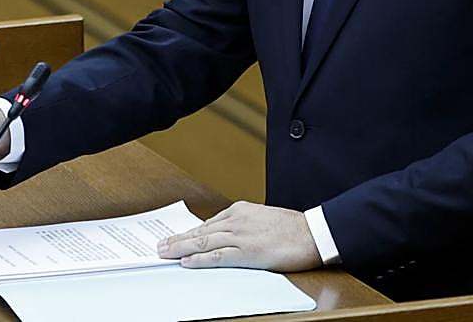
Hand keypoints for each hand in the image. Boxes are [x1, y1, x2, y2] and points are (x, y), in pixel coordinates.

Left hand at [156, 201, 322, 271]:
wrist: (312, 233)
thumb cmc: (292, 228)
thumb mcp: (262, 219)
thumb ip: (243, 225)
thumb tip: (226, 236)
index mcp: (241, 210)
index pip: (208, 223)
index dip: (189, 232)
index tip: (175, 237)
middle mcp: (237, 220)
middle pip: (200, 232)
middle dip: (178, 239)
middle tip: (160, 246)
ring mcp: (241, 236)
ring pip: (203, 242)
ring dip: (181, 248)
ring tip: (165, 254)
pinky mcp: (247, 252)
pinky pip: (217, 256)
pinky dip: (199, 260)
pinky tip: (186, 262)